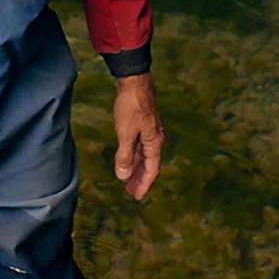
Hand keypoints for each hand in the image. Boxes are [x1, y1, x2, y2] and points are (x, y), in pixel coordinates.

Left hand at [112, 73, 163, 199]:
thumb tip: (122, 176)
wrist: (134, 81)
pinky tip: (126, 158)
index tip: (136, 196)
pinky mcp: (143, 124)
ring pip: (143, 155)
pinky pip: (139, 146)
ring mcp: (150, 131)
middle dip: (139, 178)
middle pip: (148, 165)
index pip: (151, 170)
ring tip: (127, 179)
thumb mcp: (125, 134)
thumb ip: (124, 156)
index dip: (143, 184)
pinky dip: (133, 155)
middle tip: (130, 191)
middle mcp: (155, 139)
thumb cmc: (131, 107)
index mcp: (154, 144)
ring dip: (135, 167)